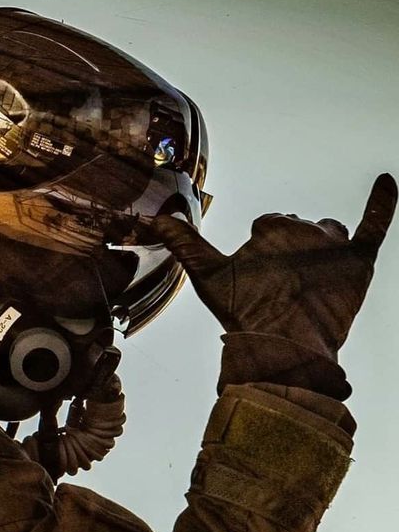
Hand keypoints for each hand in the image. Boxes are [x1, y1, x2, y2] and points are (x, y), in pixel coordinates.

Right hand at [151, 174, 396, 359]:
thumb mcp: (208, 277)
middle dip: (288, 254)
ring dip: (319, 246)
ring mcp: (335, 243)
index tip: (257, 282)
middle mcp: (305, 227)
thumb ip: (185, 243)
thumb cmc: (245, 313)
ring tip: (309, 278)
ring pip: (327, 233)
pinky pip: (374, 224)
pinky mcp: (360, 261)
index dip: (260, 256)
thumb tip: (157, 217)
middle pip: (297, 231)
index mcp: (271, 225)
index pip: (267, 227)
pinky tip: (387, 182)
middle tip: (279, 290)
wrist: (286, 349)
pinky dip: (382, 202)